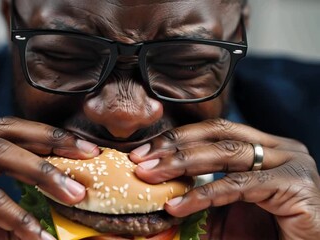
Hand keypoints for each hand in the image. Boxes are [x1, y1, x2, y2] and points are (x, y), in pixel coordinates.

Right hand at [0, 117, 98, 239]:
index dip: (50, 135)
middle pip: (6, 132)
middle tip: (88, 156)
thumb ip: (28, 200)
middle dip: (51, 141)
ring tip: (73, 194)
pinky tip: (38, 234)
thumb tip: (73, 195)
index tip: (86, 148)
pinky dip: (17, 216)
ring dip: (42, 172)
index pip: (12, 130)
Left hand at [129, 118, 319, 239]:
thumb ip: (200, 192)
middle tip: (141, 160)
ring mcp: (290, 163)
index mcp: (264, 147)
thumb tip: (159, 184)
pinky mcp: (295, 184)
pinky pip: (239, 185)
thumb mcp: (225, 209)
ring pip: (227, 153)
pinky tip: (178, 205)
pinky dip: (204, 194)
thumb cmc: (264, 235)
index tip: (144, 152)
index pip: (214, 131)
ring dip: (182, 163)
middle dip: (174, 146)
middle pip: (218, 134)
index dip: (177, 137)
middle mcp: (279, 148)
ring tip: (151, 175)